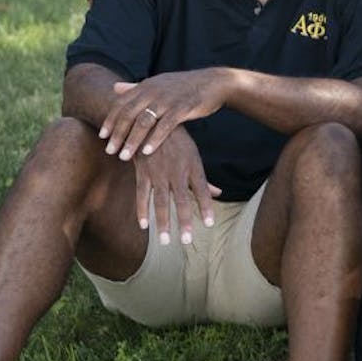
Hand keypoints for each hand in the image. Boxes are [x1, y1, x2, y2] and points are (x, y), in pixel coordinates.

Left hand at [100, 70, 228, 159]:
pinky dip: (154, 140)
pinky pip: (164, 126)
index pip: (121, 104)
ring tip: (124, 156)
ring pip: (143, 122)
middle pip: (128, 114)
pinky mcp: (182, 108)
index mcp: (146, 86)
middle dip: (117, 134)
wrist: (212, 82)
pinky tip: (147, 153)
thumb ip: (136, 87)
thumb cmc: (183, 87)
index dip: (111, 120)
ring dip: (132, 141)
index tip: (102, 136)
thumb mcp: (158, 84)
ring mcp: (167, 99)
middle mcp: (153, 91)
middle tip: (109, 151)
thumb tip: (115, 88)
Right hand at [131, 125, 218, 244]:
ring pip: (162, 201)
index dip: (206, 206)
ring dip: (163, 222)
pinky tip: (144, 226)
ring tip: (165, 241)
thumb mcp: (193, 156)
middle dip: (185, 221)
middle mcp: (178, 171)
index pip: (202, 190)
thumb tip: (219, 194)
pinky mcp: (143, 171)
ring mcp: (159, 172)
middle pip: (183, 200)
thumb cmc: (177, 141)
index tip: (210, 223)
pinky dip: (142, 210)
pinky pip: (142, 194)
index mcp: (193, 166)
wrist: (152, 119)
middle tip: (186, 241)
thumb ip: (203, 179)